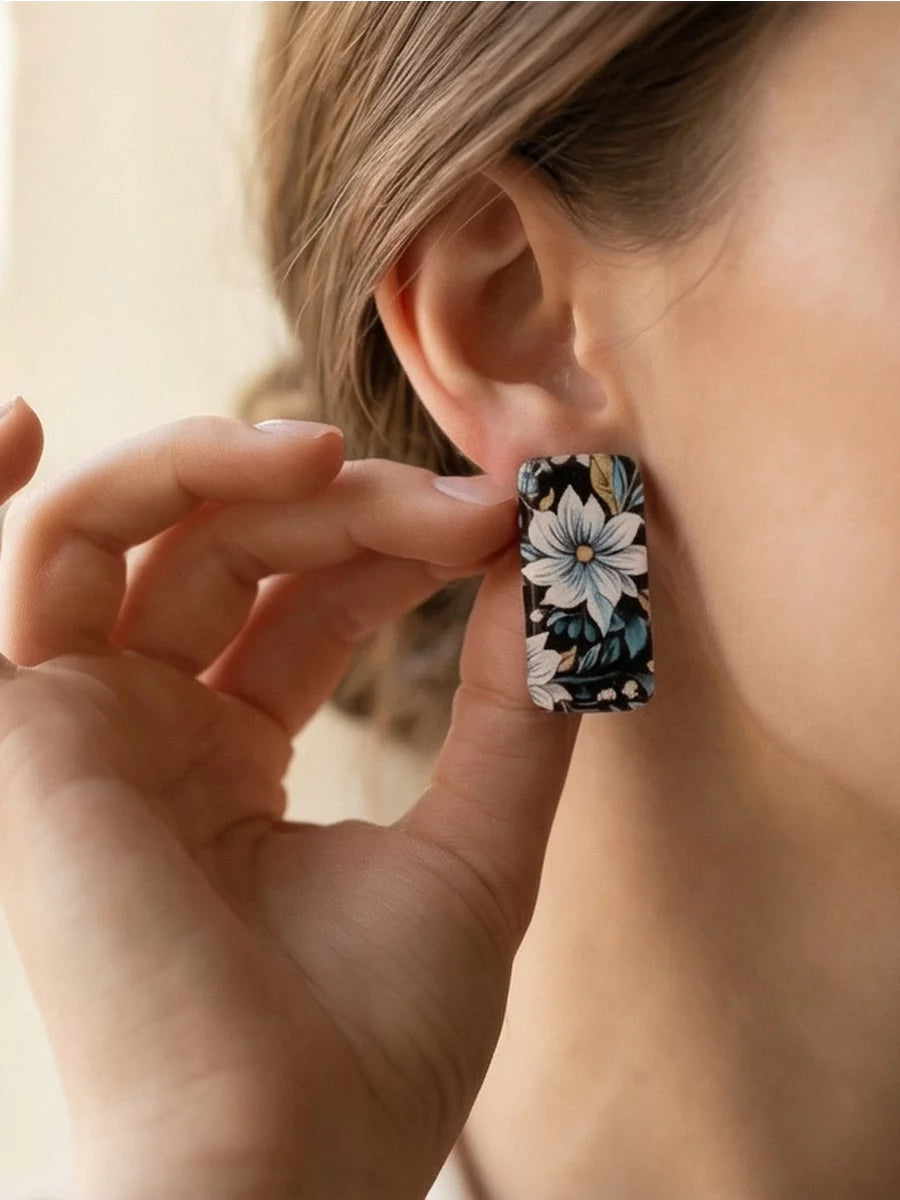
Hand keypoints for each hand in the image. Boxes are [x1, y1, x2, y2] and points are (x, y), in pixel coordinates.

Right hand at [0, 398, 579, 1198]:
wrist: (278, 1174)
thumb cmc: (371, 1044)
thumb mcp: (476, 848)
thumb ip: (513, 703)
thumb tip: (558, 565)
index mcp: (231, 764)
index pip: (310, 598)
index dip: (403, 541)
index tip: (510, 519)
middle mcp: (148, 733)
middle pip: (238, 549)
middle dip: (354, 506)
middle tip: (473, 506)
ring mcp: (82, 725)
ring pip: (134, 530)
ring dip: (227, 468)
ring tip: (333, 459)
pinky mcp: (28, 731)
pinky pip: (22, 562)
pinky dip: (35, 485)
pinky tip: (42, 415)